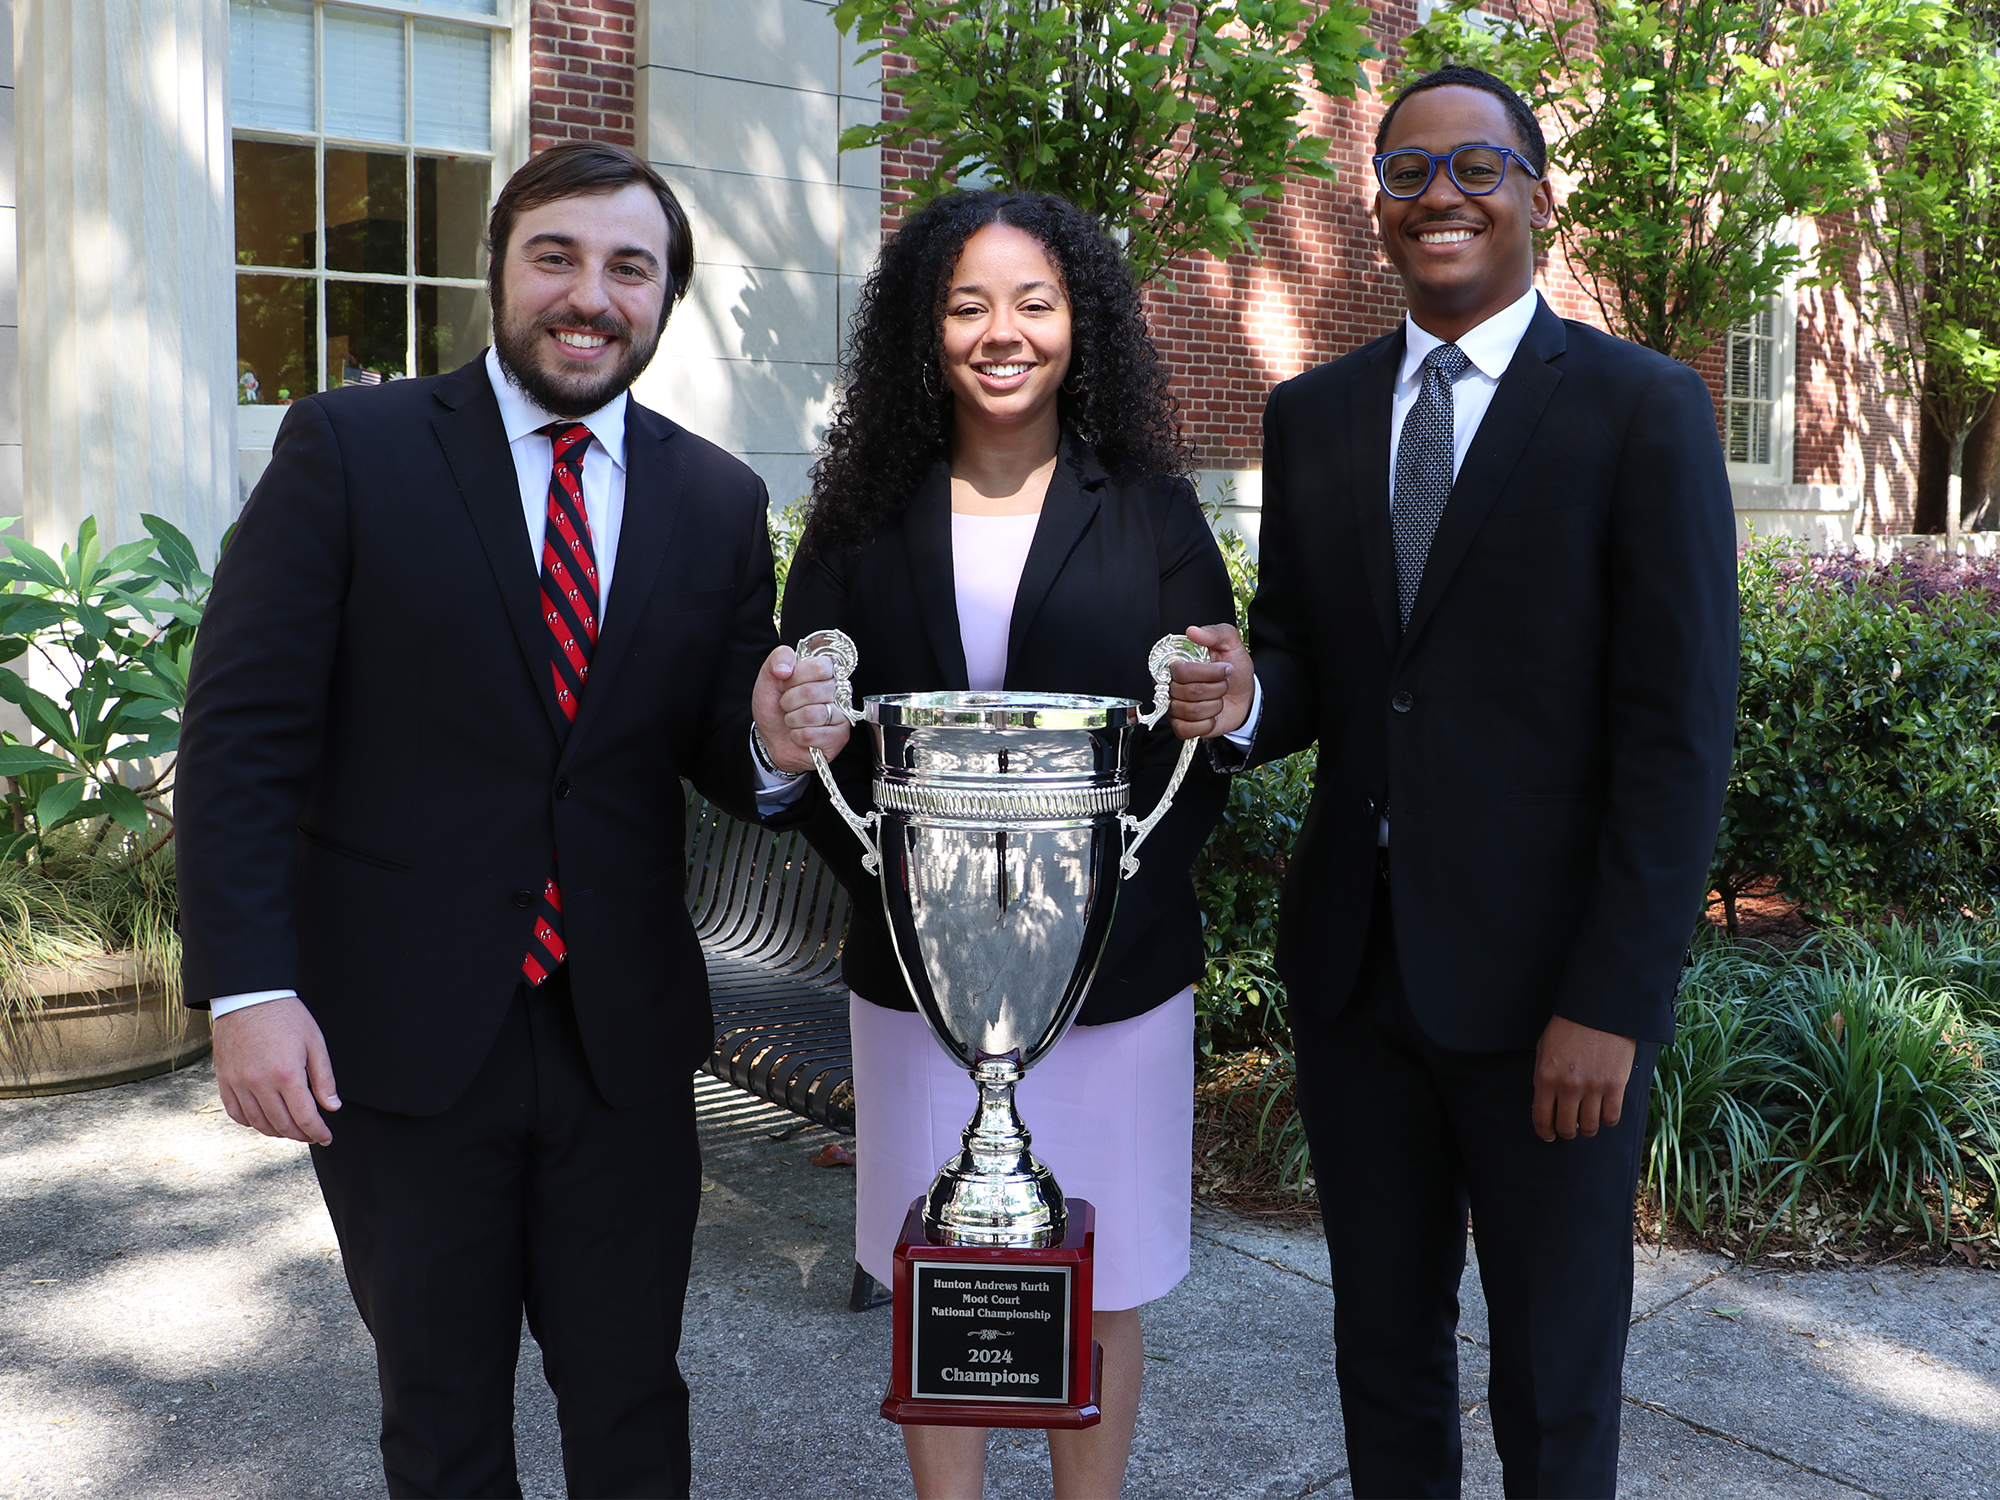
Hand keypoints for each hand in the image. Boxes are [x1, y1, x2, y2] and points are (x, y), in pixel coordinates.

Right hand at [213, 997, 339, 1145]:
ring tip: (292, 1129)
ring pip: (258, 1123)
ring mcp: (238, 1083)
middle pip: (282, 1124)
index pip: (304, 1117)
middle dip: (301, 1135)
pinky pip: (236, 1113)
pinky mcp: (224, 1080)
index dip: (318, 1132)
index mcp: (286, 1074)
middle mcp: (259, 1083)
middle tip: (312, 1134)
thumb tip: (331, 1107)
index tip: (326, 1138)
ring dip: (277, 1132)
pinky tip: (265, 1119)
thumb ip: (324, 1078)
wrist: (248, 997)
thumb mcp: (315, 1042)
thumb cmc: (286, 1016)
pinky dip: (252, 1122)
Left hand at [752, 645, 848, 774]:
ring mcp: (841, 714)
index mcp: (826, 672)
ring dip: (792, 720)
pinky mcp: (839, 737)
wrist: (772, 739)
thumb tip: (786, 668)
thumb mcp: (769, 678)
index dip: (796, 677)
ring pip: (811, 714)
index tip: (787, 684)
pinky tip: (799, 734)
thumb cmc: (776, 708)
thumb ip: (778, 659)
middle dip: (789, 701)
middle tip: (787, 706)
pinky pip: (811, 735)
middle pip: (812, 691)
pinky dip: (797, 736)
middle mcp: (838, 691)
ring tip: (793, 720)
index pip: (819, 666)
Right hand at [1167, 623, 1254, 739]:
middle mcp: (1169, 686)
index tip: (1226, 668)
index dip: (1209, 673)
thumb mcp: (1231, 645)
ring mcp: (1173, 708)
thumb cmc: (1233, 669)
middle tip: (1224, 684)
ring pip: (1192, 711)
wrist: (1244, 696)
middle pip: (1189, 692)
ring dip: (1214, 705)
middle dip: (1216, 688)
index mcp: (1176, 664)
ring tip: (1219, 698)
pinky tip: (1212, 715)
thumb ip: (1215, 633)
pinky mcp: (1180, 727)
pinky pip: (1187, 730)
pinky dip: (1207, 723)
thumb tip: (1192, 631)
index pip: (1182, 671)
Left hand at [1532, 1016, 1637, 1141]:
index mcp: (1546, 1077)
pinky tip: (1604, 1114)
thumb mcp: (1544, 1049)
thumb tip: (1545, 1102)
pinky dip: (1607, 1121)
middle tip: (1569, 1129)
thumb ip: (1542, 1077)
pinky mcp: (1615, 1086)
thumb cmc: (1568, 1027)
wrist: (1598, 1011)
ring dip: (1587, 1129)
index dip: (1544, 1132)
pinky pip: (1612, 1118)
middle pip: (1567, 1127)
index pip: (1542, 1118)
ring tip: (1587, 1123)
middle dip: (1566, 1132)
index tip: (1548, 1135)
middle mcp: (1569, 1087)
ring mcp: (1593, 1088)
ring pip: (1590, 1127)